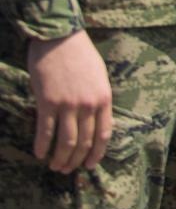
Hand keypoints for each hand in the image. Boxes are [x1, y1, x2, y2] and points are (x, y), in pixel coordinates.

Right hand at [27, 30, 112, 172]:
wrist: (60, 38)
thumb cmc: (81, 55)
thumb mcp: (99, 76)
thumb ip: (98, 99)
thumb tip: (94, 121)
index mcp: (104, 98)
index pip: (103, 134)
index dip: (96, 153)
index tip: (90, 165)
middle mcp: (88, 105)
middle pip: (84, 142)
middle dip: (76, 160)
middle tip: (67, 170)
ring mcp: (68, 104)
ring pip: (66, 141)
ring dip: (60, 158)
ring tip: (55, 166)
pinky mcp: (47, 102)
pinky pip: (45, 130)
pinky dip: (42, 145)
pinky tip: (38, 154)